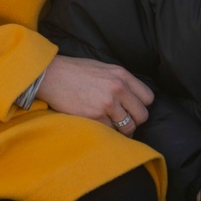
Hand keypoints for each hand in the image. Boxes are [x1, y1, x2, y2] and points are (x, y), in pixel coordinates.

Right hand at [35, 54, 153, 134]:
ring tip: (110, 125)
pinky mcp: (95, 116)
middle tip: (123, 122)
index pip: (148, 98)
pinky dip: (107, 132)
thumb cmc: (76, 72)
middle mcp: (118, 88)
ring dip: (121, 130)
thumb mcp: (104, 69)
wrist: (52, 75)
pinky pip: (111, 132)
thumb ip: (120, 81)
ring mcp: (107, 103)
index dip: (141, 106)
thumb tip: (133, 98)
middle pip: (142, 115)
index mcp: (122, 75)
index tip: (132, 109)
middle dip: (134, 121)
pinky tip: (98, 125)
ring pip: (128, 127)